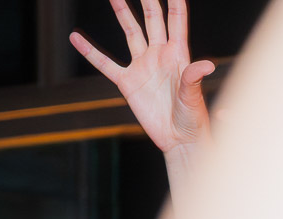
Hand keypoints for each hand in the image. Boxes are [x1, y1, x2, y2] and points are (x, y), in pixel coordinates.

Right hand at [70, 0, 213, 152]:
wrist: (178, 140)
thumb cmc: (192, 119)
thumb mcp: (193, 97)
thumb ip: (194, 78)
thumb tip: (207, 64)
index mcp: (178, 55)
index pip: (176, 21)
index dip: (175, 3)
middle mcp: (160, 55)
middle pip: (152, 19)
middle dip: (147, 0)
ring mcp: (142, 66)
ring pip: (130, 32)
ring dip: (122, 13)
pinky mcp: (127, 82)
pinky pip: (105, 64)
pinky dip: (90, 51)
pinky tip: (76, 38)